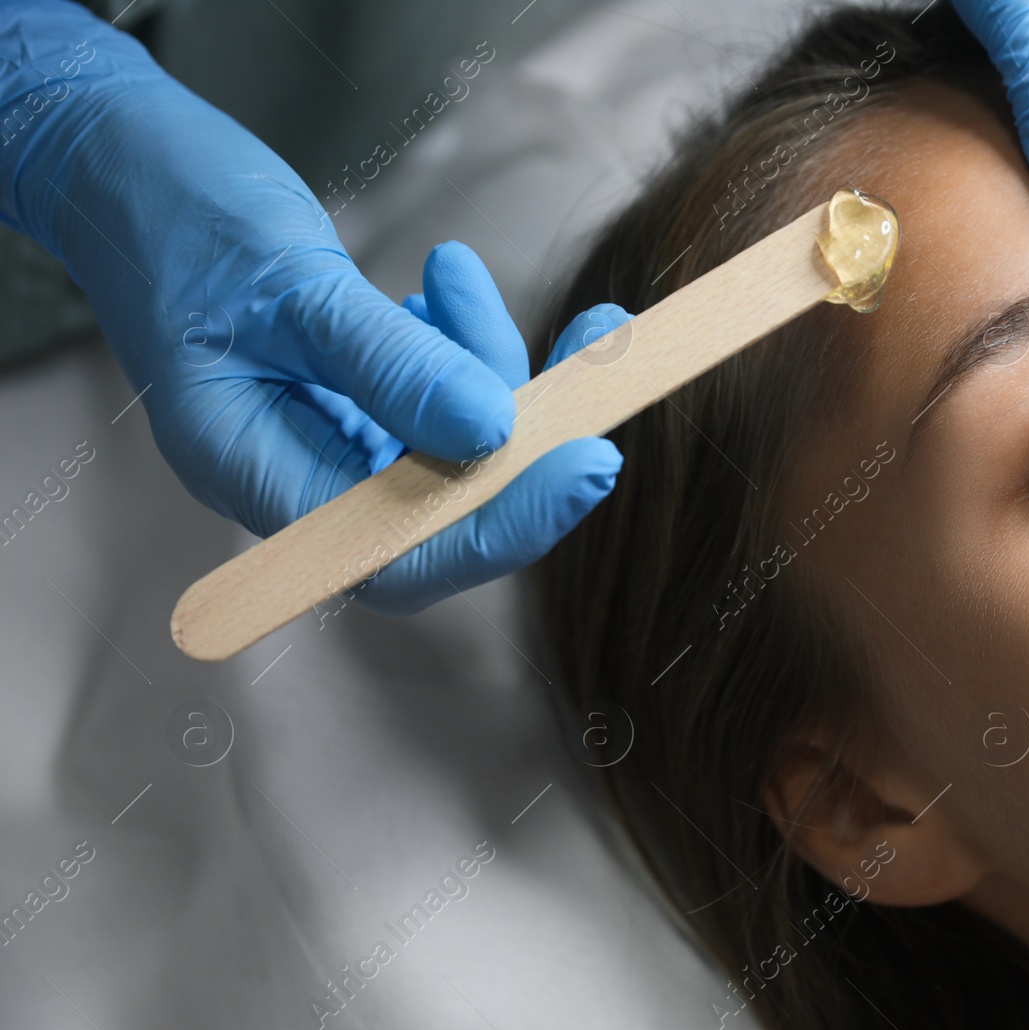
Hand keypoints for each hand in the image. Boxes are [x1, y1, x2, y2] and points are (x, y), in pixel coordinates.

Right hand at [0, 1, 621, 612]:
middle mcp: (297, 479)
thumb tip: (493, 431)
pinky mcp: (353, 403)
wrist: (124, 169)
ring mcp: (327, 442)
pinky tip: (442, 284)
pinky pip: (436, 401)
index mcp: (255, 476)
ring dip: (490, 366)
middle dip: (531, 439)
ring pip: (452, 446)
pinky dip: (459, 346)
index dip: (504, 527)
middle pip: (446, 510)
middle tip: (598, 356)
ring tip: (455, 275)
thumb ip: (389, 366)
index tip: (590, 462)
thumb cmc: (180, 219)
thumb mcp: (288, 288)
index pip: (401, 556)